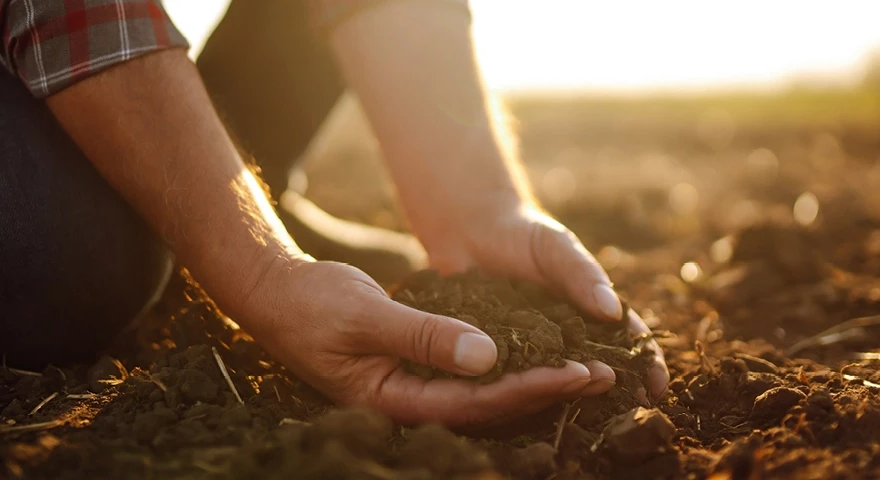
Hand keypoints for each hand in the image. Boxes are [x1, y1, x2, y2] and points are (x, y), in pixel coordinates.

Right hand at [229, 256, 613, 424]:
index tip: (577, 371)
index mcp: (393, 400)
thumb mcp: (366, 315)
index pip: (475, 403)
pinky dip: (506, 362)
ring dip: (533, 378)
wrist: (275, 294)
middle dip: (546, 390)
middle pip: (489, 406)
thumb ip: (424, 336)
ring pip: (484, 392)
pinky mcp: (415, 367)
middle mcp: (408, 402)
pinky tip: (539, 351)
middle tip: (604, 375)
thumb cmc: (311, 304)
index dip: (529, 389)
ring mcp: (412, 386)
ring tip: (587, 368)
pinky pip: (470, 372)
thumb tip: (488, 357)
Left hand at [418, 203, 670, 400]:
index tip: (658, 389)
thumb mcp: (556, 247)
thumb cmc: (522, 233)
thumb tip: (614, 310)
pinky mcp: (496, 354)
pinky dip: (521, 392)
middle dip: (616, 394)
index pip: (626, 342)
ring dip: (569, 397)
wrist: (469, 229)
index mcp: (589, 311)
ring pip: (555, 380)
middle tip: (628, 416)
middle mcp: (564, 336)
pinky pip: (511, 376)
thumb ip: (582, 275)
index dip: (646, 366)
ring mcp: (531, 349)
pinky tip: (526, 408)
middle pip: (597, 369)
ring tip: (585, 419)